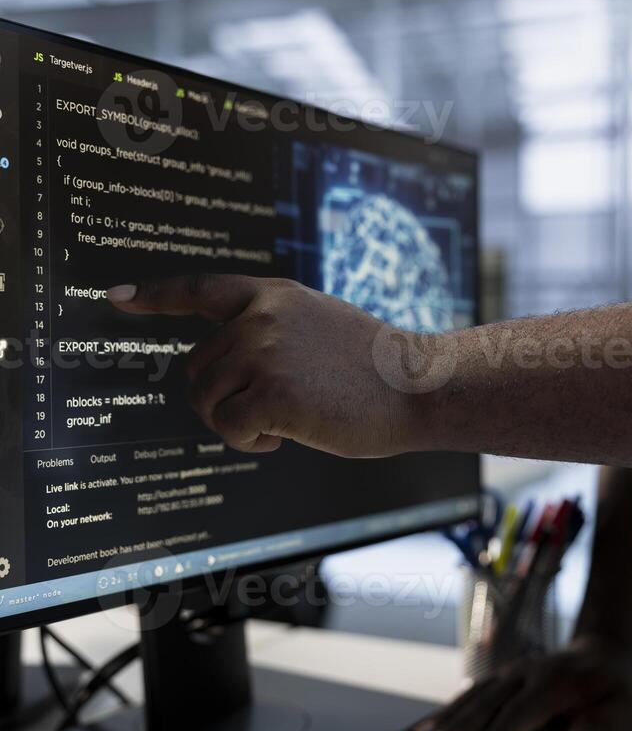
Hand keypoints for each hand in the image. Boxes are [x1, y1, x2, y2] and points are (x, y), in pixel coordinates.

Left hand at [107, 274, 422, 456]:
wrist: (416, 386)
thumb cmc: (372, 367)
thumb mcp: (316, 324)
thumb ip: (270, 330)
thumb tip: (223, 366)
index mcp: (272, 296)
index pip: (200, 289)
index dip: (155, 295)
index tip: (116, 298)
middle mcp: (260, 317)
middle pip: (196, 369)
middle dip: (220, 399)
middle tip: (267, 412)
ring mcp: (264, 352)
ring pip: (206, 400)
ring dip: (234, 421)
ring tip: (280, 422)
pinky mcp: (272, 393)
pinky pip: (227, 427)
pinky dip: (247, 441)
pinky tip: (281, 436)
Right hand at [411, 636, 631, 730]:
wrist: (600, 655)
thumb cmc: (611, 690)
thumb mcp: (624, 710)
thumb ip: (600, 728)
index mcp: (556, 682)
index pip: (525, 710)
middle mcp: (526, 673)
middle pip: (488, 702)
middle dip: (459, 727)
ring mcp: (510, 673)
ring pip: (473, 696)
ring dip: (445, 718)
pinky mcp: (500, 678)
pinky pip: (470, 693)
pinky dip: (447, 710)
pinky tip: (428, 725)